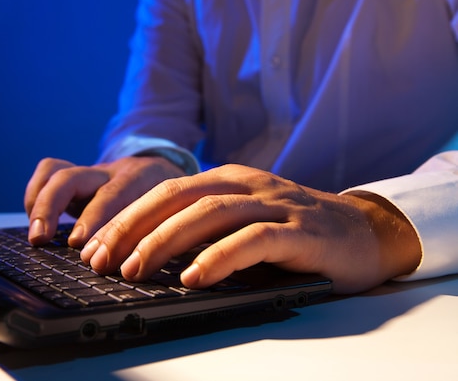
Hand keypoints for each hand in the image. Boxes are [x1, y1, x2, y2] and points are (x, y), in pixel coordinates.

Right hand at [24, 156, 185, 245]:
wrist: (166, 167)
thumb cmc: (172, 203)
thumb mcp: (177, 215)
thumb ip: (163, 236)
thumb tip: (145, 270)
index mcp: (145, 180)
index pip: (117, 197)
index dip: (97, 223)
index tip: (84, 251)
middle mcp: (116, 172)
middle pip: (78, 179)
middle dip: (53, 209)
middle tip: (45, 240)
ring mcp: (95, 172)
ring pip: (61, 173)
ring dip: (42, 204)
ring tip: (36, 236)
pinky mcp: (78, 175)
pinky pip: (49, 172)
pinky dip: (36, 195)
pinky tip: (36, 220)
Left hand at [79, 164, 421, 293]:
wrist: (364, 231)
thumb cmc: (294, 232)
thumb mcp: (243, 223)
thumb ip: (205, 231)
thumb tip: (148, 259)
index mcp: (228, 179)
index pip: (164, 192)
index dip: (125, 219)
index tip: (92, 247)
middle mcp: (246, 185)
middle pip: (177, 198)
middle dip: (131, 229)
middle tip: (100, 260)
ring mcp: (274, 204)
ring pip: (208, 213)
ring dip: (164, 242)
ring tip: (134, 271)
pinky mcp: (300, 231)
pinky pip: (253, 240)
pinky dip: (218, 258)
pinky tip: (193, 277)